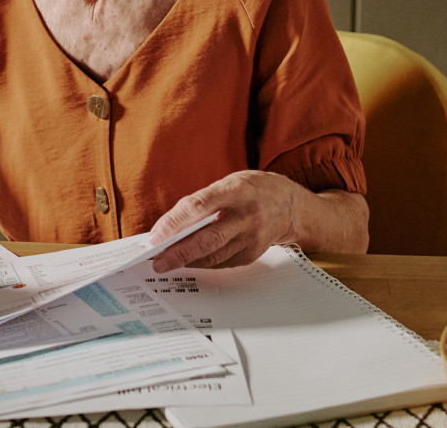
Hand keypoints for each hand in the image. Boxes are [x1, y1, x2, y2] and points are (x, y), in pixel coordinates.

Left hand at [147, 171, 300, 272]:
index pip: (201, 205)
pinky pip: (221, 262)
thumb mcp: (230, 183)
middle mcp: (247, 215)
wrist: (291, 206)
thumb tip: (171, 225)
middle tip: (156, 260)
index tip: (156, 235)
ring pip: (213, 255)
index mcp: (238, 190)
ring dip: (186, 261)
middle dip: (178, 252)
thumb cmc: (254, 190)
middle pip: (208, 238)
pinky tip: (187, 261)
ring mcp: (252, 237)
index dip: (176, 222)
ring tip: (165, 262)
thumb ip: (203, 201)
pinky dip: (201, 263)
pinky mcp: (252, 254)